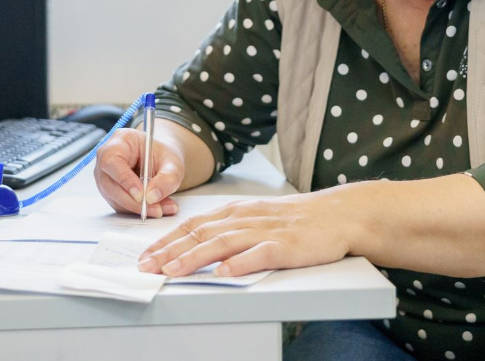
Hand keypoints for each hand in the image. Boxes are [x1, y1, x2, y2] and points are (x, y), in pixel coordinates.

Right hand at [94, 128, 182, 217]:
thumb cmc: (164, 155)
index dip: (124, 180)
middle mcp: (106, 158)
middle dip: (133, 201)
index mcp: (120, 140)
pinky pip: (120, 205)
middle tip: (155, 209)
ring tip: (162, 209)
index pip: (112, 161)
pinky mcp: (109, 191)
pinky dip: (138, 210)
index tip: (141, 195)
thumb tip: (151, 197)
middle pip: (110, 183)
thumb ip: (167, 178)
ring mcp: (105, 175)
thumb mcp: (173, 163)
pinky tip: (156, 208)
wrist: (160, 159)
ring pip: (114, 198)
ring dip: (138, 208)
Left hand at [136, 190, 355, 276]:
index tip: (146, 255)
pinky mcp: (286, 246)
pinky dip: (239, 263)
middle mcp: (247, 218)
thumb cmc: (298, 219)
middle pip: (202, 234)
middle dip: (170, 251)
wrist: (339, 214)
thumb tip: (198, 243)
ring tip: (172, 272)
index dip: (168, 240)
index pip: (194, 224)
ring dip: (194, 257)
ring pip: (224, 243)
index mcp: (238, 210)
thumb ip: (231, 227)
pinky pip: (259, 254)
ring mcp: (266, 231)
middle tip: (147, 267)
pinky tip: (223, 273)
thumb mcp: (259, 216)